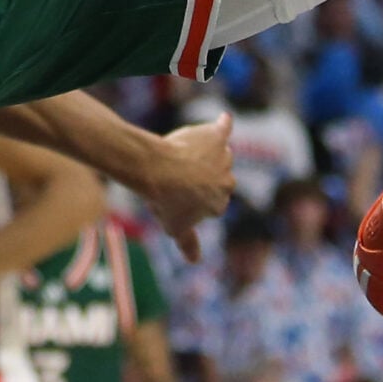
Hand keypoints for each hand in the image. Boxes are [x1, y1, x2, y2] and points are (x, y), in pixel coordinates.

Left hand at [139, 115, 233, 261]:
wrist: (154, 169)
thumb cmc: (163, 200)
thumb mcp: (175, 227)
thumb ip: (188, 243)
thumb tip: (195, 261)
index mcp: (220, 204)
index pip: (209, 199)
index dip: (190, 195)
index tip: (175, 192)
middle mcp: (228, 181)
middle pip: (215, 176)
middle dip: (200, 176)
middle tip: (176, 176)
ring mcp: (224, 157)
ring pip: (217, 155)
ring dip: (204, 154)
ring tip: (182, 154)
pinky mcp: (215, 137)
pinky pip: (223, 129)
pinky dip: (223, 125)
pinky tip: (224, 120)